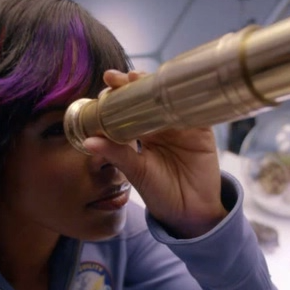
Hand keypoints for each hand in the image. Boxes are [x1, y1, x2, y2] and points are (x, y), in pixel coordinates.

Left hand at [83, 70, 227, 238]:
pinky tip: (174, 87)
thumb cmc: (160, 192)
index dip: (117, 95)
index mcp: (141, 133)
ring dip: (154, 86)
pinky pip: (194, 109)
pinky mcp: (201, 129)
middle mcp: (160, 125)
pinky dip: (185, 97)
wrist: (190, 212)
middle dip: (131, 84)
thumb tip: (88, 142)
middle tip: (118, 77)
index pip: (127, 108)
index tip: (105, 83)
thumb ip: (116, 154)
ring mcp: (181, 125)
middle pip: (145, 97)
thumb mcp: (136, 172)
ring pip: (167, 98)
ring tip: (138, 78)